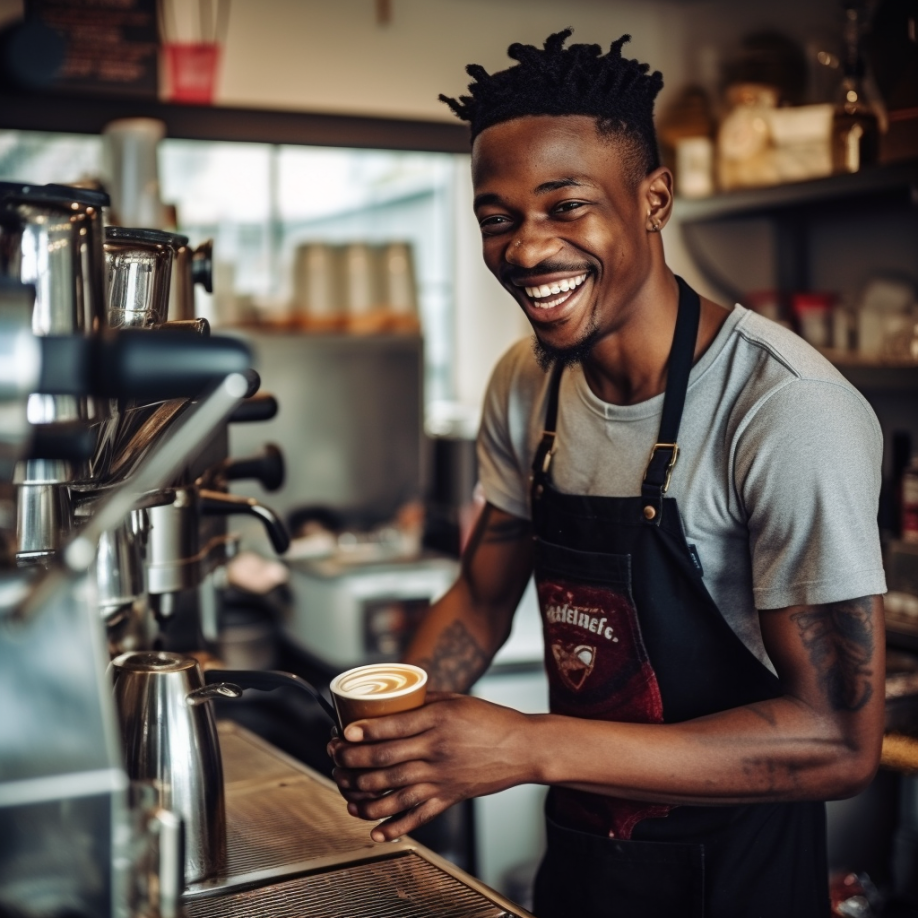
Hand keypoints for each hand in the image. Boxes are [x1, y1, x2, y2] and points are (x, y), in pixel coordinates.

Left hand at [327, 692, 532, 840]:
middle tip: (336, 757)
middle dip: (353, 760)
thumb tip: (394, 700)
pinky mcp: (449, 798)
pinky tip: (374, 830)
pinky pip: (417, 816)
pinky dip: (393, 827)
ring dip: (363, 795)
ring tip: (346, 791)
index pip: (392, 728)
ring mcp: (442, 778)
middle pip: (385, 760)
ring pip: (394, 791)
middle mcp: (436, 751)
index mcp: (437, 721)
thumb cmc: (490, 720)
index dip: (363, 732)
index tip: (343, 732)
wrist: (522, 748)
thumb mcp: (456, 700)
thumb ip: (424, 702)